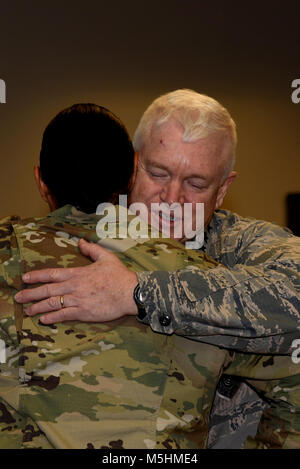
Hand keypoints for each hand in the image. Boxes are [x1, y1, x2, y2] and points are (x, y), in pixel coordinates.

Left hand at [15, 239, 137, 323]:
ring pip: (52, 304)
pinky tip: (43, 320)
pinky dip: (52, 317)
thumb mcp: (106, 257)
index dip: (36, 276)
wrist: (130, 292)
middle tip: (18, 297)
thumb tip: (81, 242)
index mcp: (77, 273)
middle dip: (30, 293)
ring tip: (27, 311)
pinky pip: (63, 315)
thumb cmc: (119, 275)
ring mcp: (77, 300)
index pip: (51, 274)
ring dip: (37, 307)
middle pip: (47, 290)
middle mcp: (74, 287)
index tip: (24, 278)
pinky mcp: (83, 313)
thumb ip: (91, 249)